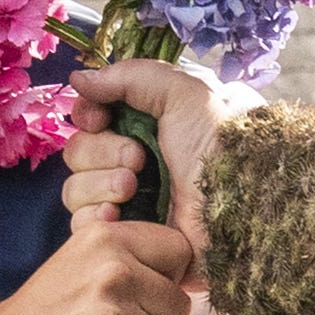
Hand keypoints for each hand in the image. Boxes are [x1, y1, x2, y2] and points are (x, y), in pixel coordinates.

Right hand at [64, 60, 222, 268]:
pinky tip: (119, 216)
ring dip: (100, 184)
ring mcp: (129, 202)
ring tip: (133, 190)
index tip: (100, 119)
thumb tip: (78, 78)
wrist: (239, 205)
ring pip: (75, 189)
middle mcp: (133, 162)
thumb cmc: (219, 146)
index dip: (88, 116)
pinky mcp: (127, 237)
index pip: (89, 118)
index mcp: (145, 126)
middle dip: (102, 152)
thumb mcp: (183, 92)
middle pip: (78, 151)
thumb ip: (129, 77)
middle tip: (139, 160)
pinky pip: (84, 226)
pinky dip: (95, 217)